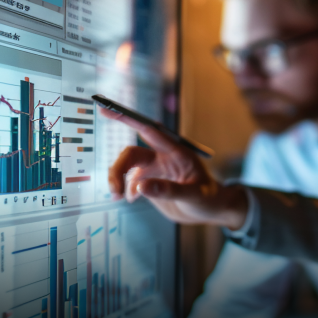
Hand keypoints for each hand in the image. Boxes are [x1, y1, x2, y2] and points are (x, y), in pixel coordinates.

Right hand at [101, 108, 248, 228]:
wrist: (210, 209)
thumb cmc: (208, 198)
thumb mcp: (194, 195)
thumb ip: (169, 190)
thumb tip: (140, 187)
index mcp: (176, 152)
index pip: (149, 130)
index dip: (128, 118)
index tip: (107, 107)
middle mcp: (163, 157)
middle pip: (132, 153)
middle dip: (118, 168)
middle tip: (115, 189)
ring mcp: (155, 169)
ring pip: (127, 167)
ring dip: (118, 180)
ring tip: (118, 197)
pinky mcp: (150, 181)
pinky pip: (130, 181)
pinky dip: (124, 190)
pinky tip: (131, 200)